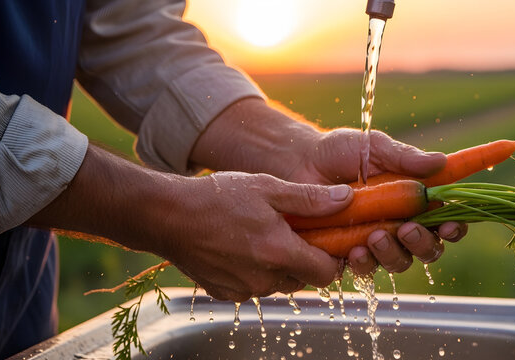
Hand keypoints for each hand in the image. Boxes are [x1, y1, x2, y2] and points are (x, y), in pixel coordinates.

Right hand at [29, 146, 352, 301]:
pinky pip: (255, 287)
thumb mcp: (268, 188)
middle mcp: (264, 279)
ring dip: (282, 266)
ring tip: (267, 236)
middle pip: (304, 279)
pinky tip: (244, 247)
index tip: (327, 239)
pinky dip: (257, 272)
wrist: (167, 216)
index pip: (327, 272)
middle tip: (296, 233)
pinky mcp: (225, 293)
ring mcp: (243, 289)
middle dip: (307, 259)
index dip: (332, 257)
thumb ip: (310, 199)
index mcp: (279, 253)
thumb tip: (347, 199)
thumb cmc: (217, 197)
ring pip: (280, 284)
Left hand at [284, 128, 467, 274]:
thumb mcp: (374, 147)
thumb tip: (440, 161)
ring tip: (375, 237)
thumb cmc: (341, 152)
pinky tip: (354, 250)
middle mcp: (399, 225)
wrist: (300, 162)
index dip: (453, 227)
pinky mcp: (348, 254)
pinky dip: (364, 263)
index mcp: (414, 200)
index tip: (448, 223)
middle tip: (407, 229)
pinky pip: (364, 269)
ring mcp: (374, 242)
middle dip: (423, 243)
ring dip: (393, 253)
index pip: (444, 220)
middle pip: (428, 249)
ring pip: (398, 263)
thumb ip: (405, 157)